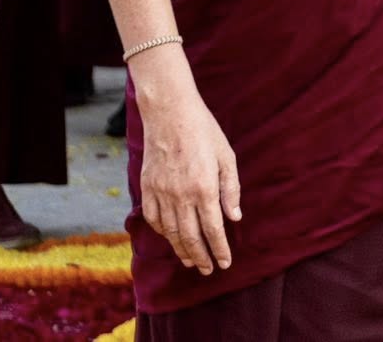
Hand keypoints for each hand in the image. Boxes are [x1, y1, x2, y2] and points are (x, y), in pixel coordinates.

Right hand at [138, 87, 241, 276]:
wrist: (169, 111)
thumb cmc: (203, 130)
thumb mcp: (226, 156)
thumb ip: (231, 189)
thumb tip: (235, 217)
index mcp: (204, 187)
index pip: (213, 229)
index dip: (219, 249)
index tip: (225, 263)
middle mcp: (181, 194)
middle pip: (190, 236)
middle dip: (200, 257)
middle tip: (207, 270)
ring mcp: (161, 191)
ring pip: (171, 231)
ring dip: (181, 250)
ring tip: (189, 261)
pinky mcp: (148, 186)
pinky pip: (153, 217)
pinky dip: (162, 232)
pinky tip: (170, 237)